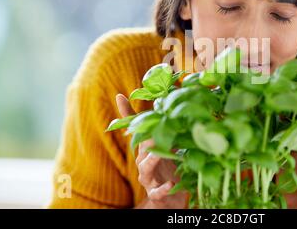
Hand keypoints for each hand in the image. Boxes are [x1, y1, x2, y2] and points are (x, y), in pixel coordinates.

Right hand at [115, 94, 188, 208]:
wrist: (170, 200)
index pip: (136, 129)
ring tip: (159, 154)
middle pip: (141, 146)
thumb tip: (177, 106)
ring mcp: (148, 178)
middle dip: (145, 136)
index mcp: (147, 149)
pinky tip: (169, 184)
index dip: (127, 113)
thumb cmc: (170, 170)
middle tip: (153, 125)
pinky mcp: (156, 193)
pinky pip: (157, 191)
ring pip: (145, 167)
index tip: (120, 96)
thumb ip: (171, 130)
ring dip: (152, 159)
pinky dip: (162, 188)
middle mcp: (143, 161)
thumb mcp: (171, 148)